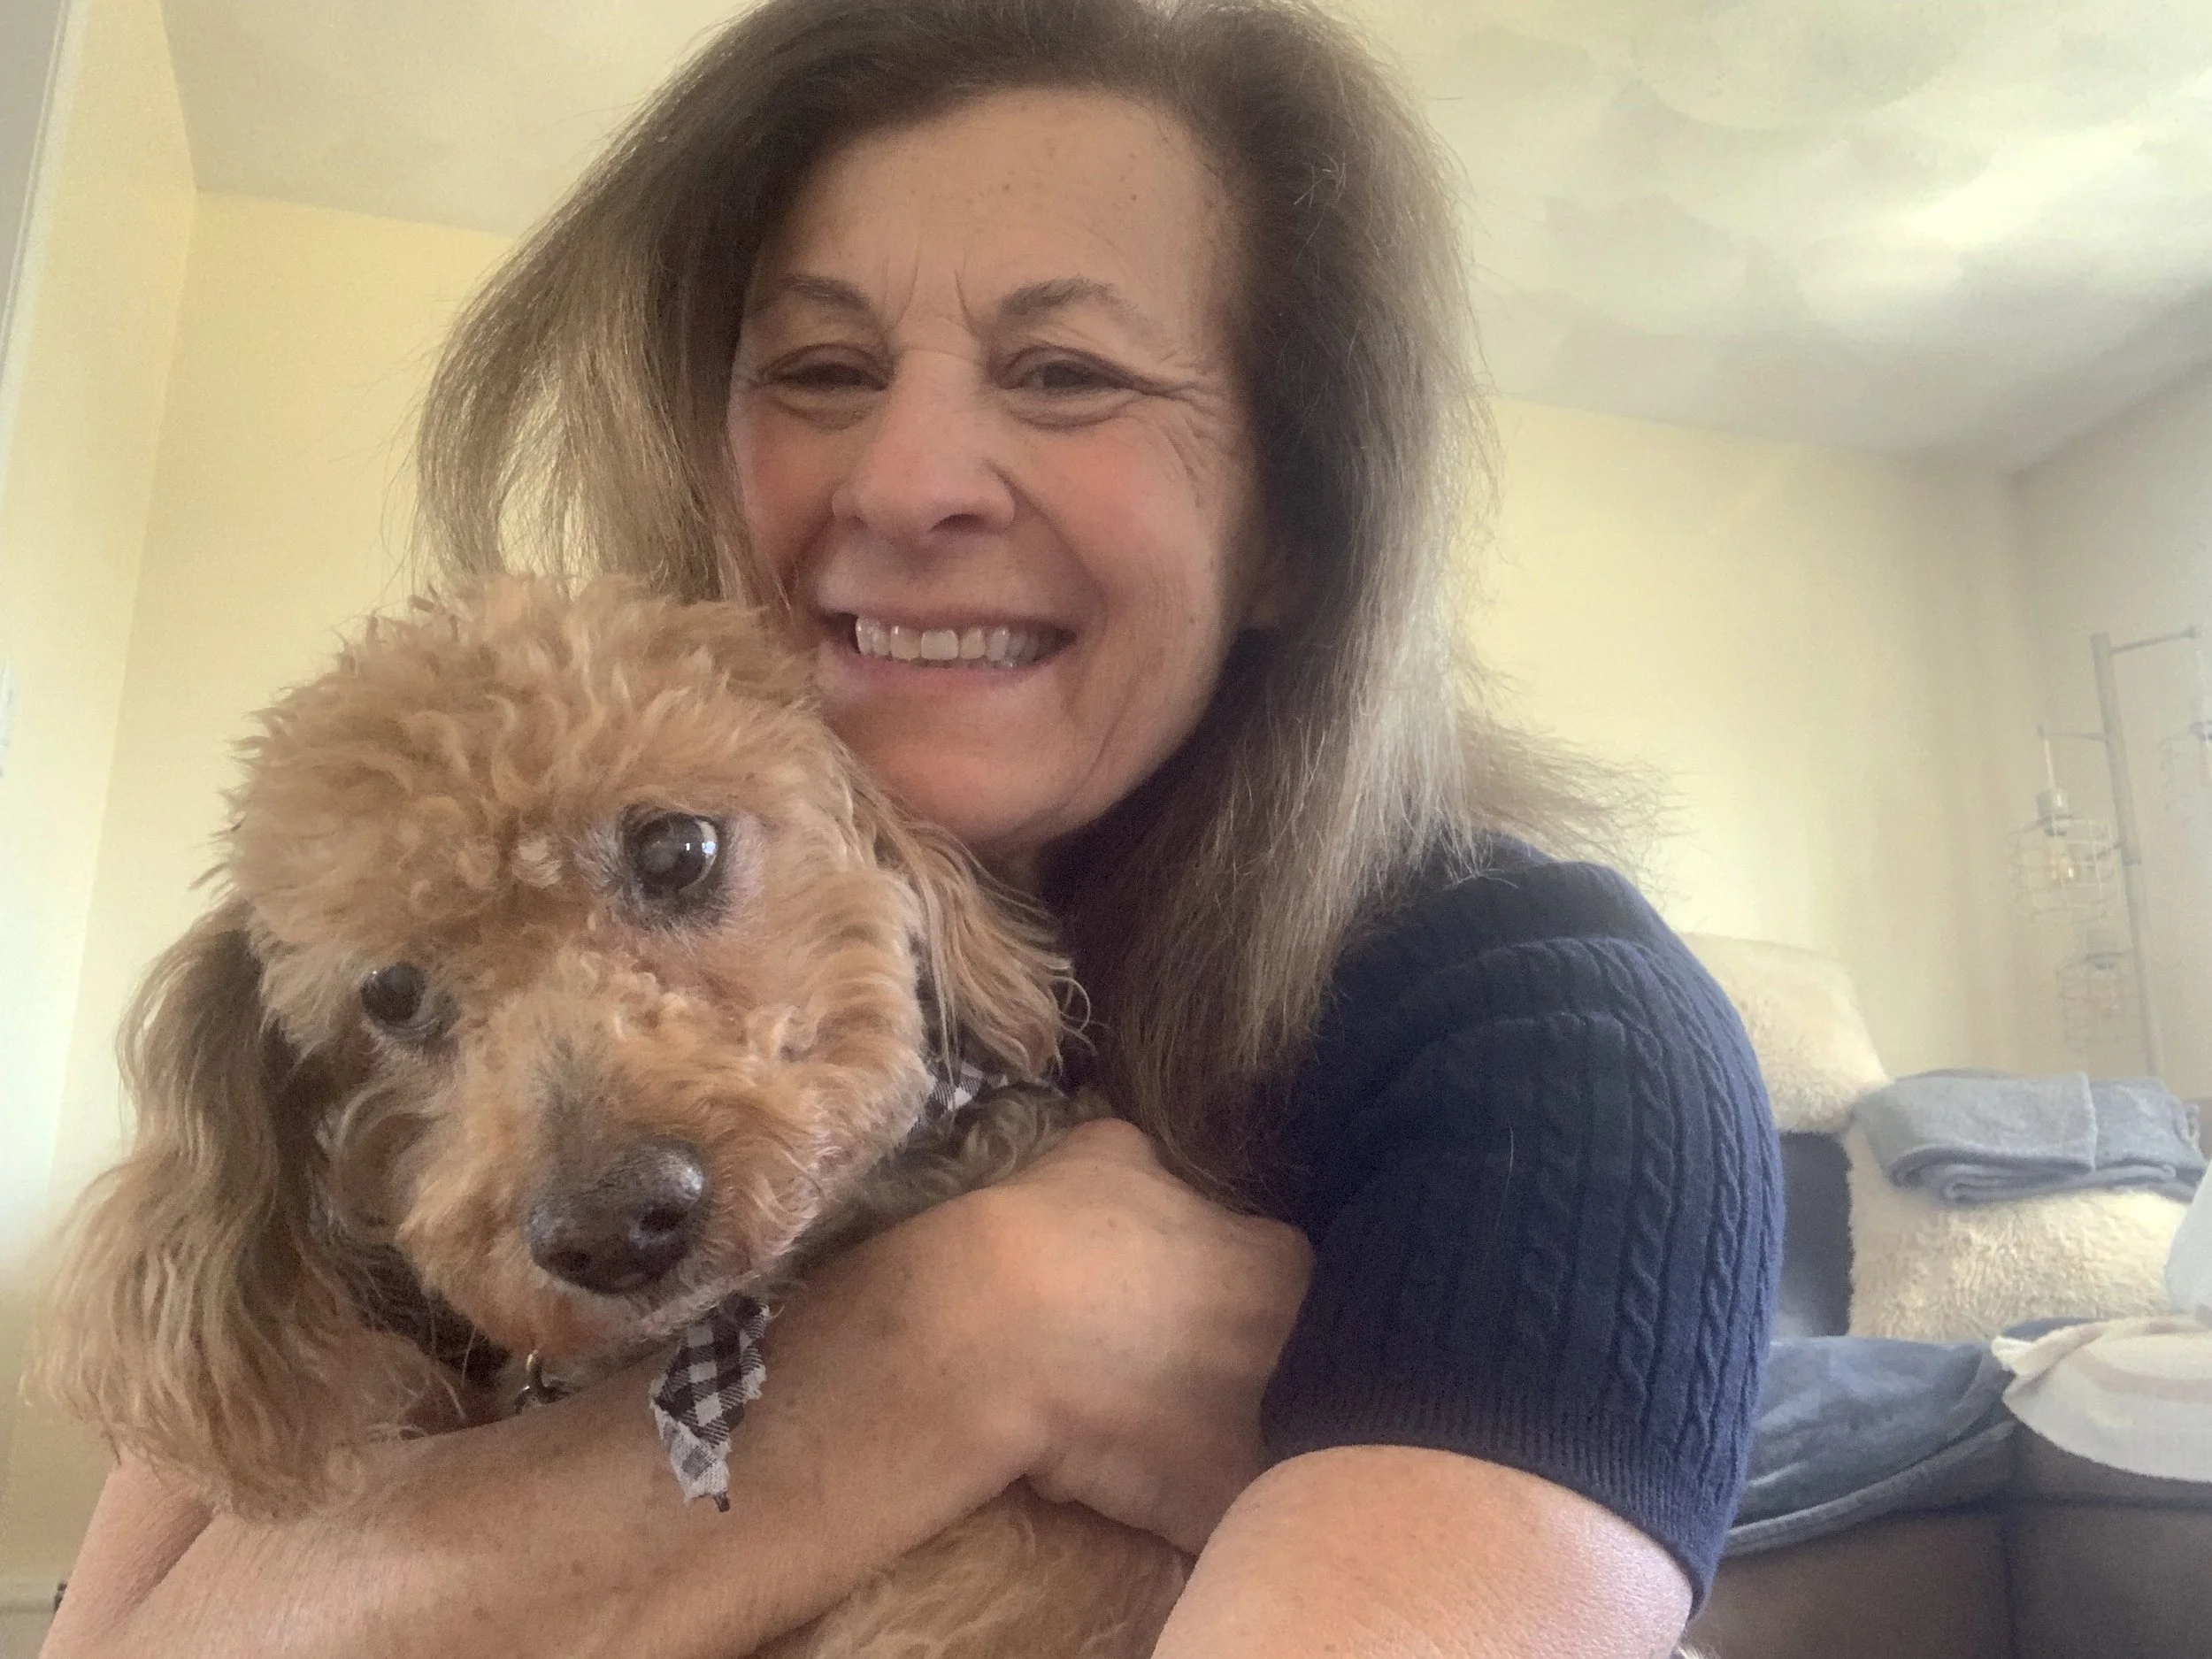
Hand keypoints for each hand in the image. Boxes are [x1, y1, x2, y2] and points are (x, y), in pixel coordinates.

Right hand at [962, 1116, 1312, 1553]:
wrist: (986, 1336)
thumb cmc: (1049, 1230)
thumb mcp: (1110, 1152)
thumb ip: (1162, 1170)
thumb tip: (1161, 1172)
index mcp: (1281, 1265)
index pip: (1300, 1279)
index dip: (1252, 1290)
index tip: (1208, 1297)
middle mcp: (1294, 1354)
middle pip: (1299, 1367)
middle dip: (1254, 1367)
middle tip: (1186, 1365)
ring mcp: (1261, 1439)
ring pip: (1275, 1447)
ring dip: (1238, 1440)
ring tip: (1168, 1429)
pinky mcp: (1216, 1511)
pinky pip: (1228, 1519)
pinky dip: (1198, 1509)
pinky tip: (1151, 1490)